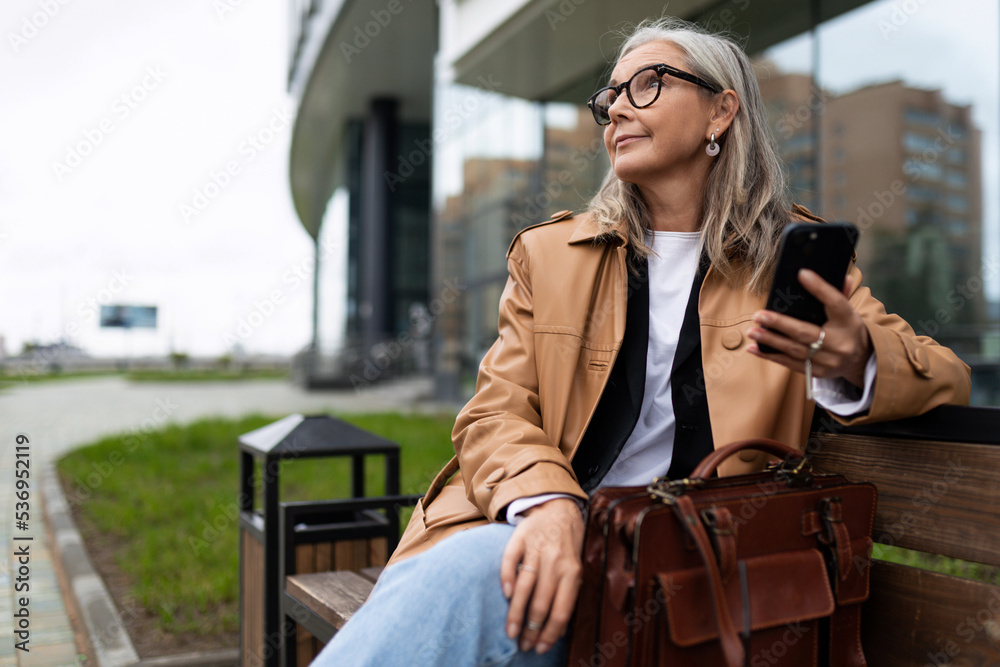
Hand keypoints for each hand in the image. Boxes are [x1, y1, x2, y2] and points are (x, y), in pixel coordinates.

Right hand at [500, 498, 584, 654]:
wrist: (558, 508)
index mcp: (572, 572)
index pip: (561, 611)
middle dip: (531, 629)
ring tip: (511, 632)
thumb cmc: (567, 546)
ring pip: (525, 586)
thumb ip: (567, 593)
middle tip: (523, 645)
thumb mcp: (575, 568)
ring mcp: (537, 548)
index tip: (540, 648)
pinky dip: (507, 578)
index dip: (550, 633)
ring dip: (516, 613)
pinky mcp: (520, 537)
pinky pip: (510, 560)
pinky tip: (506, 595)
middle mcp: (555, 561)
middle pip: (541, 603)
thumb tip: (557, 629)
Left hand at [747, 269, 871, 387]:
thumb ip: (836, 292)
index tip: (802, 274)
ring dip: (770, 341)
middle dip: (780, 324)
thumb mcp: (847, 310)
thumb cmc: (847, 327)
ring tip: (752, 332)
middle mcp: (840, 342)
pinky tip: (753, 348)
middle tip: (759, 316)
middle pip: (806, 332)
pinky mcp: (818, 371)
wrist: (861, 359)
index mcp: (849, 320)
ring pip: (795, 350)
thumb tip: (815, 273)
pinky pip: (790, 364)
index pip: (835, 302)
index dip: (819, 288)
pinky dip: (770, 356)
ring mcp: (829, 360)